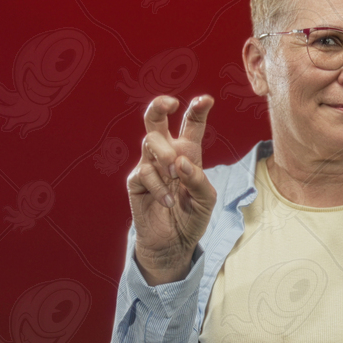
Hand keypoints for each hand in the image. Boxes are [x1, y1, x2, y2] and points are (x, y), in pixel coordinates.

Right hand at [127, 95, 215, 284]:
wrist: (173, 243)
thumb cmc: (192, 217)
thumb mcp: (206, 200)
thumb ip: (198, 179)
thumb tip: (181, 162)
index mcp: (188, 152)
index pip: (191, 124)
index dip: (197, 109)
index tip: (207, 99)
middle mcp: (166, 153)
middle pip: (156, 120)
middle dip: (160, 105)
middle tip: (170, 102)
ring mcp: (149, 165)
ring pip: (150, 141)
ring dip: (165, 155)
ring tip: (176, 174)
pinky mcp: (136, 181)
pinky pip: (144, 172)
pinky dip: (158, 186)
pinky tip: (167, 201)